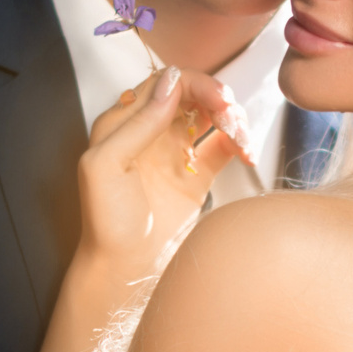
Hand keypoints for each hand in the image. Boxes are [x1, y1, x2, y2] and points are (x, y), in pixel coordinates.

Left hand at [75, 66, 240, 282]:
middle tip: (233, 118)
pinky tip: (247, 153)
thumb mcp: (106, 165)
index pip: (164, 84)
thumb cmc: (106, 220)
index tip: (218, 99)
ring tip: (242, 139)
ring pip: (211, 117)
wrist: (125, 269)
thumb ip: (138, 122)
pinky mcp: (196, 177)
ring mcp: (175, 153)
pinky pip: (223, 147)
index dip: (195, 84)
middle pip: (193, 95)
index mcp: (123, 123)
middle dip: (218, 99)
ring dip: (232, 119)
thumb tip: (172, 82)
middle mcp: (150, 133)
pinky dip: (240, 144)